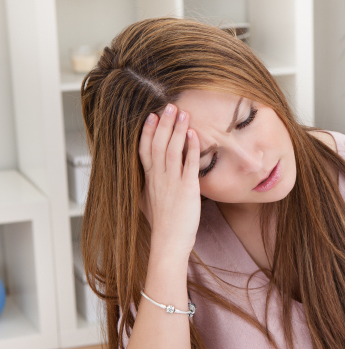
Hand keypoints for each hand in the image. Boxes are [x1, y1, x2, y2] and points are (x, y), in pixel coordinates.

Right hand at [138, 104, 200, 257]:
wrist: (169, 242)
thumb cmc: (163, 225)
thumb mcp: (149, 203)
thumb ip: (150, 188)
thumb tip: (148, 181)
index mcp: (149, 180)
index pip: (145, 150)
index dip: (148, 132)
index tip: (152, 116)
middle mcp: (158, 178)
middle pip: (158, 144)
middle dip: (164, 124)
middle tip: (169, 106)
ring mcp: (172, 182)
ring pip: (172, 150)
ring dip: (178, 130)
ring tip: (183, 113)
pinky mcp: (187, 188)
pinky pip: (189, 164)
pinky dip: (191, 148)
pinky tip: (194, 135)